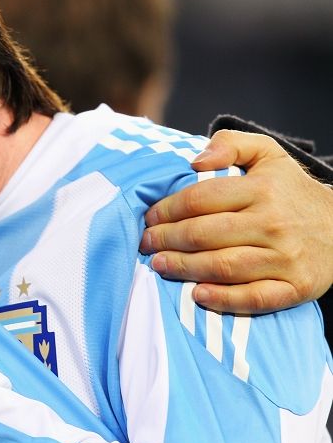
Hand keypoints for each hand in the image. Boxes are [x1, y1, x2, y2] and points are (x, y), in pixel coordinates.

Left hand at [141, 129, 332, 313]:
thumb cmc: (290, 189)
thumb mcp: (267, 153)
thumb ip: (230, 143)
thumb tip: (196, 160)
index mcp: (262, 189)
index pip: (200, 199)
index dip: (168, 209)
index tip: (149, 217)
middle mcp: (273, 223)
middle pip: (205, 234)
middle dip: (167, 239)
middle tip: (145, 243)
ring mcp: (286, 258)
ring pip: (224, 266)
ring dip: (184, 268)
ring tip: (158, 265)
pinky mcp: (296, 287)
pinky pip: (255, 298)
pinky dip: (224, 299)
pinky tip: (197, 294)